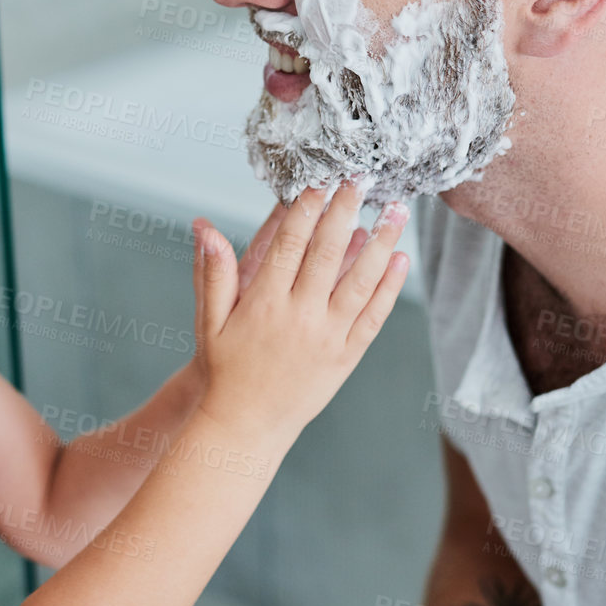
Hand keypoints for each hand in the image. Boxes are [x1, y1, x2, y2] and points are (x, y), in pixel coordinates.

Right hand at [190, 182, 410, 444]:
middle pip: (328, 254)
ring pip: (361, 282)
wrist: (247, 426)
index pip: (290, 244)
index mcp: (264, 303)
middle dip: (346, 211)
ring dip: (382, 243)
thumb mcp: (210, 321)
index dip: (307, 209)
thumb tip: (205, 228)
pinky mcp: (346, 356)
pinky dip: (389, 287)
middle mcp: (300, 317)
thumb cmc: (226, 370)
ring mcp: (328, 337)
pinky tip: (400, 260)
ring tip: (397, 211)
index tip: (321, 180)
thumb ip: (213, 273)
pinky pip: (373, 316)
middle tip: (362, 179)